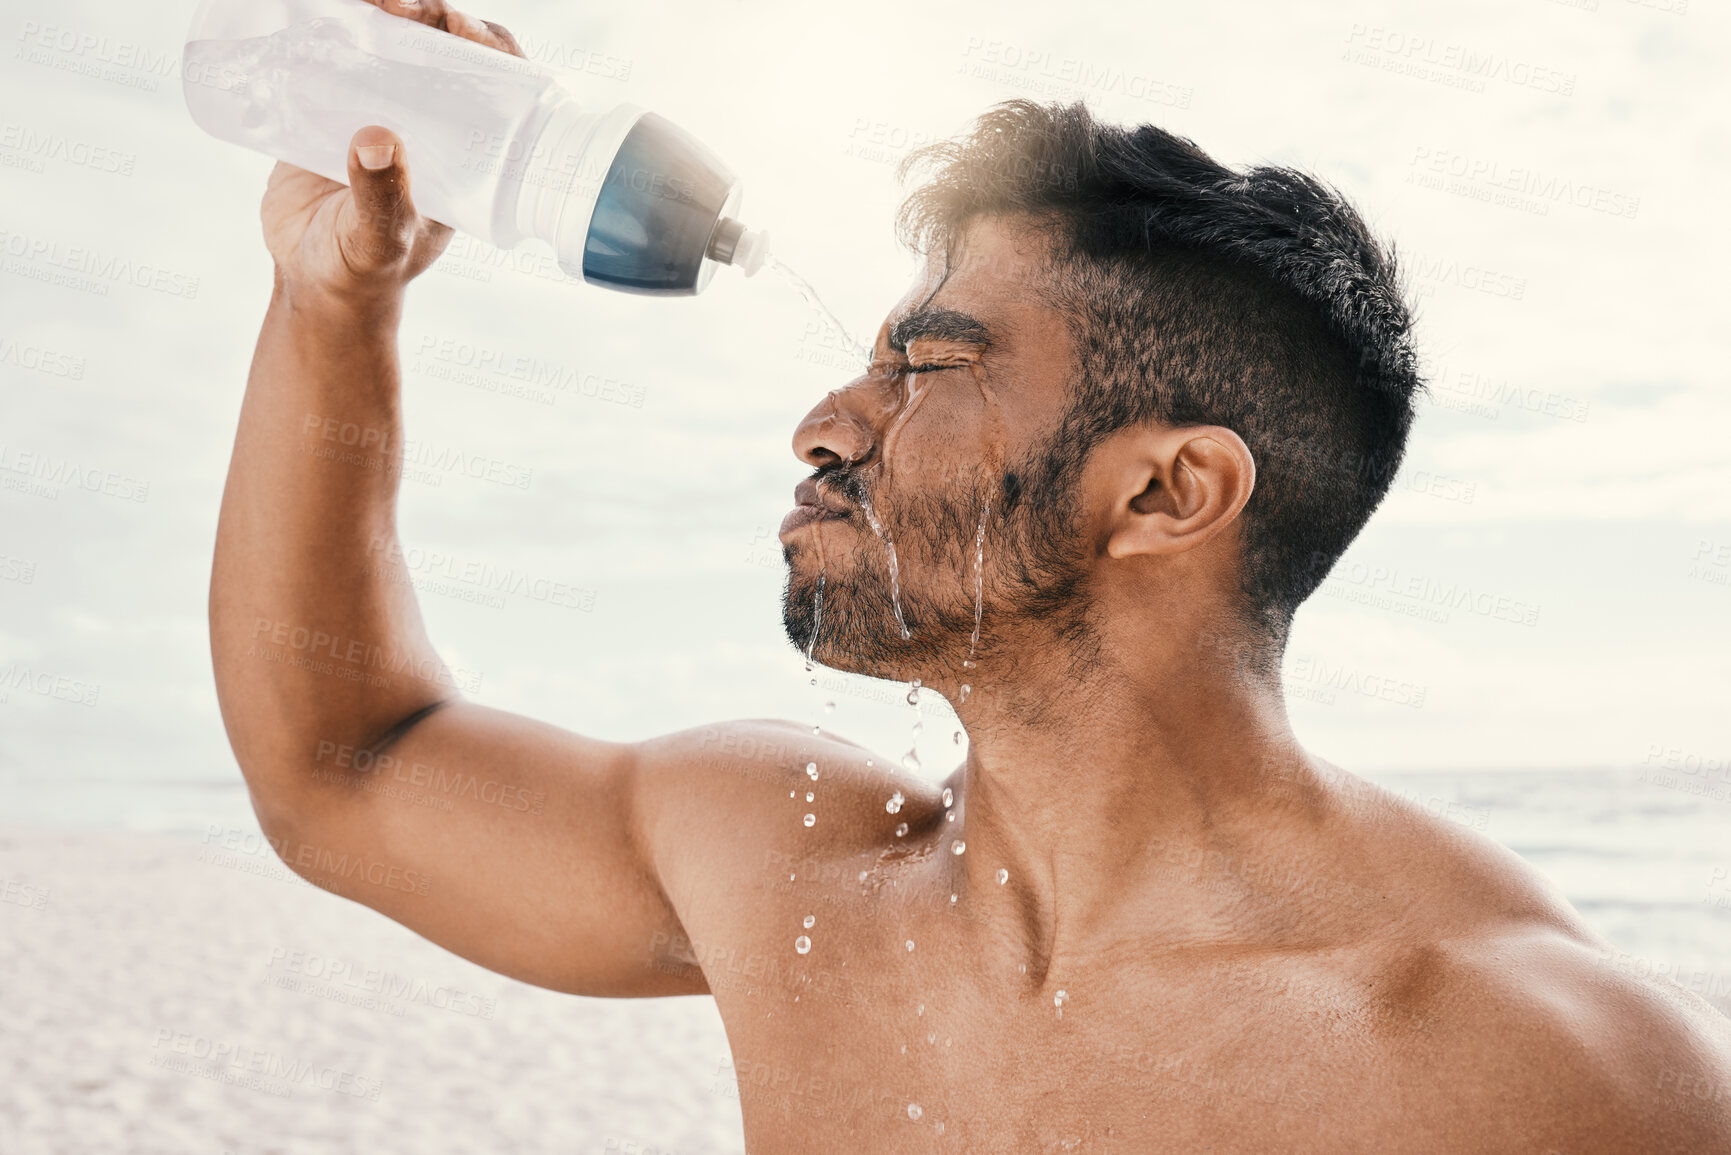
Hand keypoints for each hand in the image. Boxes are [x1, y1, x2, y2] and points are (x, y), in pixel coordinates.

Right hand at [259, 0, 525, 308]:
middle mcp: (432, 121)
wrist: (311, 282)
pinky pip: (336, 51)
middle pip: (443, 46)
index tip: (454, 25)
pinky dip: (329, 22)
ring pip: (392, 39)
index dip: (482, 43)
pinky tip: (313, 9)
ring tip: (359, 1)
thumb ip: (381, 200)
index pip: (496, 81)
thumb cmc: (361, 271)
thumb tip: (378, 141)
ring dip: (379, 10)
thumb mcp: (377, 241)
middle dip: (426, 12)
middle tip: (394, 3)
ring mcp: (383, 107)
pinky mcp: (332, 103)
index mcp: (468, 151)